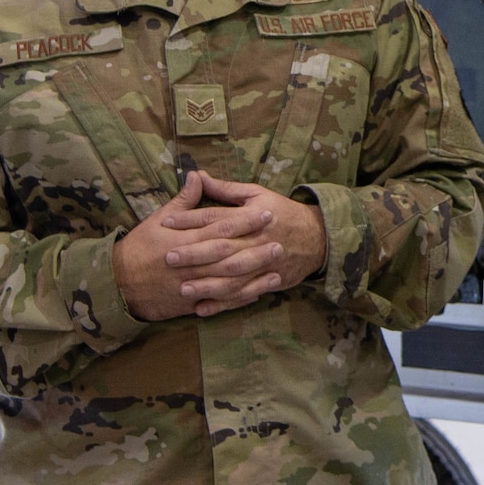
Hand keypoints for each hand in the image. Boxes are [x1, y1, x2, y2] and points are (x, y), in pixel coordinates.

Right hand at [114, 172, 282, 319]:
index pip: (220, 227)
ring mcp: (192, 286)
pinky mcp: (191, 304)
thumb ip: (184, 201)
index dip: (245, 220)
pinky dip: (239, 298)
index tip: (266, 213)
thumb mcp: (157, 220)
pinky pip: (220, 301)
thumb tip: (197, 175)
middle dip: (255, 248)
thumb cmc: (139, 248)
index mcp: (185, 240)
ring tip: (276, 267)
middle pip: (229, 254)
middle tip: (279, 240)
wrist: (119, 284)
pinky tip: (258, 292)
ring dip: (254, 275)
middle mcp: (191, 264)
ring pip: (229, 281)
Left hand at [158, 173, 327, 315]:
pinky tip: (202, 308)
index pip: (217, 218)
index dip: (191, 220)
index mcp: (252, 216)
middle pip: (223, 249)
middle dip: (195, 254)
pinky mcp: (267, 282)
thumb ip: (226, 189)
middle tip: (169, 257)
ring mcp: (263, 265)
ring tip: (182, 288)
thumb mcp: (257, 194)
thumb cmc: (281, 212)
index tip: (167, 223)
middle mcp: (257, 241)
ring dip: (207, 284)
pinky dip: (223, 304)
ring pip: (232, 277)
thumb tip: (198, 176)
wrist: (317, 237)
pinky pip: (243, 296)